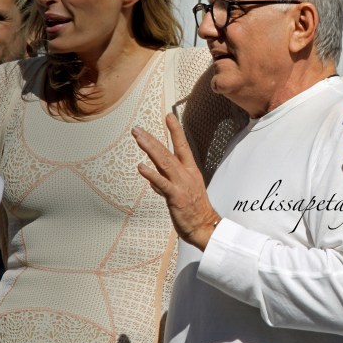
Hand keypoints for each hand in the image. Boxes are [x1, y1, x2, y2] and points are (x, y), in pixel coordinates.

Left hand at [132, 114, 219, 249]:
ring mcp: (181, 184)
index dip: (176, 131)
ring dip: (150, 149)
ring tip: (139, 139)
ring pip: (164, 162)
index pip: (182, 146)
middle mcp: (186, 174)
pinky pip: (162, 183)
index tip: (169, 116)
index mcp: (190, 170)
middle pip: (167, 151)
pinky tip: (141, 167)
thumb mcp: (182, 191)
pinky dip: (151, 174)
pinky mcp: (175, 196)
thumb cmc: (194, 210)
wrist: (204, 226)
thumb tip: (153, 181)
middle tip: (138, 129)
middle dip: (152, 139)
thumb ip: (166, 183)